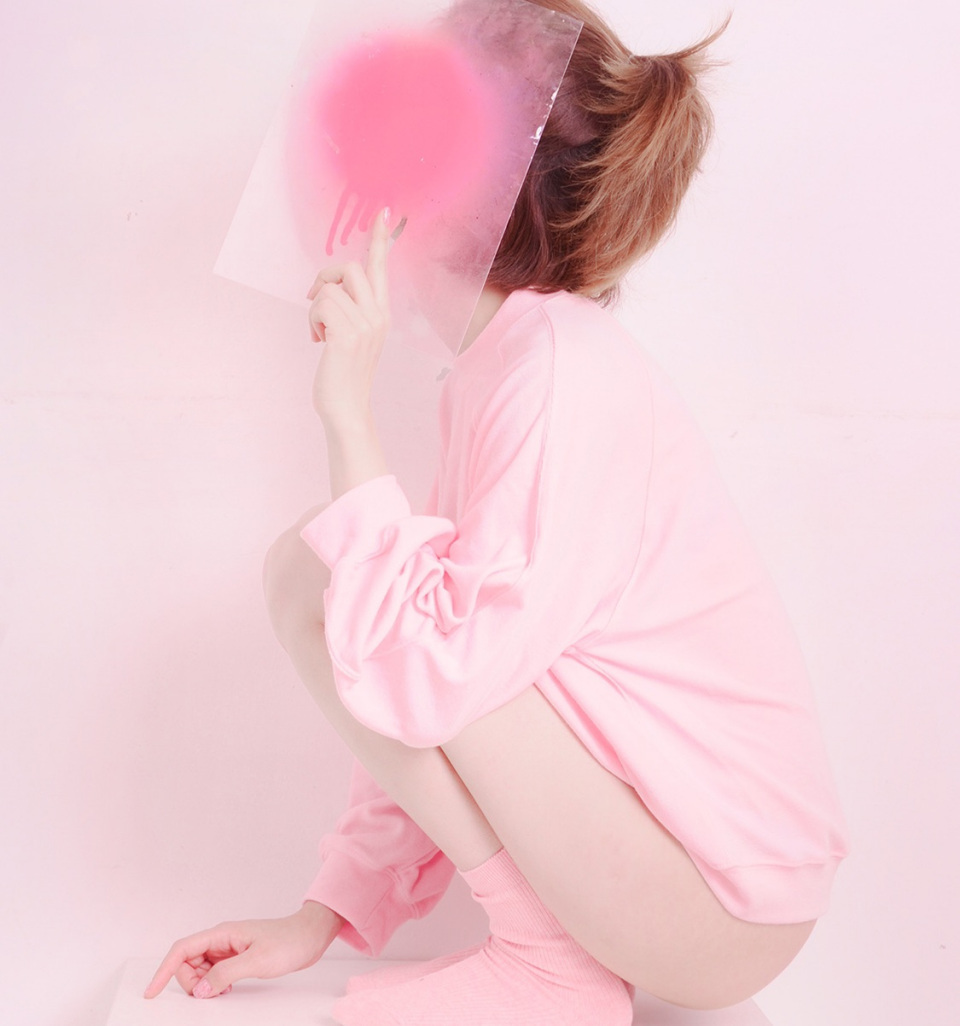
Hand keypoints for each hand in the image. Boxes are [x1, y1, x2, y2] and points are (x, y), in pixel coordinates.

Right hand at [143, 902, 342, 999]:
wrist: (311, 937)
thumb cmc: (289, 942)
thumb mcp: (257, 961)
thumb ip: (226, 974)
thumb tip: (199, 990)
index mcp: (222, 934)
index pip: (182, 950)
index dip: (164, 970)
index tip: (152, 992)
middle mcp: (222, 940)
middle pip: (187, 962)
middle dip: (189, 982)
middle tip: (212, 993)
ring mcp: (229, 949)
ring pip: (200, 970)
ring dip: (203, 985)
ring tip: (223, 991)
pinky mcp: (237, 958)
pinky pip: (214, 974)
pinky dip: (213, 985)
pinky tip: (226, 990)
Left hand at [307, 208, 390, 430]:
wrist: (347, 409)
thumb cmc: (344, 375)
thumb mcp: (353, 337)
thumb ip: (349, 310)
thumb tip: (328, 288)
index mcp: (381, 313)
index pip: (381, 268)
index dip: (380, 239)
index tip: (383, 212)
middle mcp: (378, 315)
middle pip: (352, 267)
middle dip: (327, 275)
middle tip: (315, 297)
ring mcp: (366, 325)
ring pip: (330, 288)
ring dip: (315, 308)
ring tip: (319, 333)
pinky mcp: (348, 334)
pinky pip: (321, 304)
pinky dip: (312, 320)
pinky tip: (318, 340)